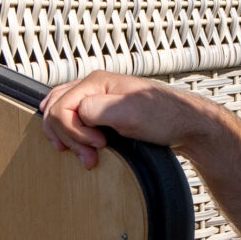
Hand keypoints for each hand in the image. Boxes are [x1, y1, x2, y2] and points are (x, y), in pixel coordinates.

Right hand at [37, 70, 216, 169]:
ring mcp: (96, 99)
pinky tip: (77, 146)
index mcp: (97, 82)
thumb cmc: (163, 117)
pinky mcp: (101, 113)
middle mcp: (93, 87)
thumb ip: (95, 109)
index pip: (61, 107)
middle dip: (67, 137)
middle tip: (89, 157)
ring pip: (60, 114)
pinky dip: (70, 135)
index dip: (73, 131)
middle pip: (55, 108)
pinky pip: (71, 120)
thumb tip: (75, 113)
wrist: (185, 125)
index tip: (98, 145)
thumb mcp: (129, 113)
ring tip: (86, 157)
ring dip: (67, 138)